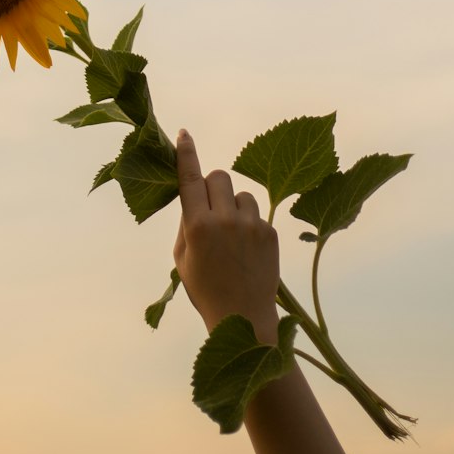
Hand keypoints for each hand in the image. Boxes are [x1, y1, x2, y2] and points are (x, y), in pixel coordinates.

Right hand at [173, 128, 279, 344]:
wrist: (244, 317)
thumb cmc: (206, 290)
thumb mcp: (183, 259)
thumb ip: (186, 224)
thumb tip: (195, 197)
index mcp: (198, 226)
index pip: (190, 179)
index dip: (186, 154)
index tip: (185, 135)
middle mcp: (225, 220)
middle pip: (219, 176)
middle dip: (213, 186)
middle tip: (212, 206)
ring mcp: (251, 225)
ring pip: (241, 193)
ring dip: (234, 205)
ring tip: (233, 234)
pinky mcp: (270, 232)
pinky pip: (257, 213)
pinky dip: (250, 223)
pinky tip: (248, 248)